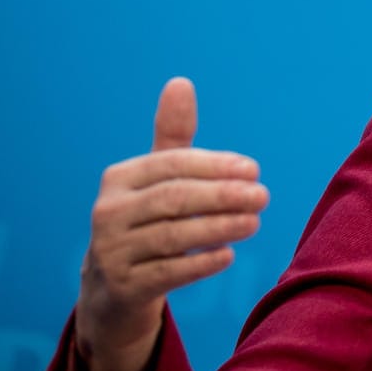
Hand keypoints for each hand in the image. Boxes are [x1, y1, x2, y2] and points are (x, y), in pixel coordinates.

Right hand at [74, 78, 267, 370]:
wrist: (113, 289)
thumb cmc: (146, 220)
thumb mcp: (157, 180)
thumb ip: (173, 137)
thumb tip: (181, 82)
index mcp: (119, 178)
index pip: (172, 165)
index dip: (215, 165)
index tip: (254, 170)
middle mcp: (108, 212)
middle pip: (173, 199)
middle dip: (222, 196)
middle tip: (263, 196)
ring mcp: (111, 252)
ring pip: (172, 236)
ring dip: (219, 227)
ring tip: (254, 222)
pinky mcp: (122, 287)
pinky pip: (166, 273)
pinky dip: (199, 264)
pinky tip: (228, 255)